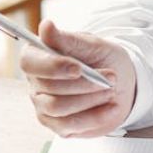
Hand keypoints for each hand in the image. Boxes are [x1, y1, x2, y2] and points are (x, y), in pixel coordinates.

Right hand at [19, 20, 136, 137]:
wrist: (122, 84)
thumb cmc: (105, 59)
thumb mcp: (93, 45)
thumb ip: (69, 39)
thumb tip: (45, 26)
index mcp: (39, 56)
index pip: (29, 62)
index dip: (52, 66)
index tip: (78, 68)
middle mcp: (36, 82)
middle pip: (48, 88)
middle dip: (83, 83)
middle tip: (110, 77)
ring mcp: (44, 106)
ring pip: (58, 108)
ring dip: (89, 98)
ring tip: (110, 89)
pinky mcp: (57, 125)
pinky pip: (70, 125)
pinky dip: (95, 116)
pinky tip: (110, 107)